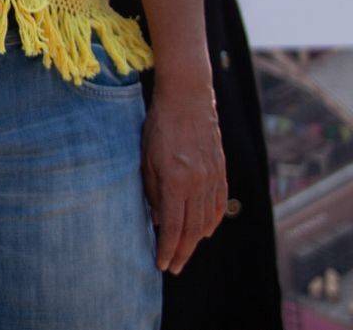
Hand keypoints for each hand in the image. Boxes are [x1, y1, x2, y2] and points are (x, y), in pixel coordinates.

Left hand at [142, 74, 227, 273]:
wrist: (187, 99)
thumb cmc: (159, 125)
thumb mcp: (146, 157)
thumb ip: (152, 190)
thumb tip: (160, 221)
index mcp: (176, 179)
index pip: (173, 225)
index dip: (168, 247)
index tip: (161, 264)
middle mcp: (198, 183)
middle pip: (193, 229)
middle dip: (182, 251)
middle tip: (173, 268)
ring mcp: (213, 178)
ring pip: (207, 220)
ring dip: (196, 240)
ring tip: (185, 253)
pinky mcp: (221, 171)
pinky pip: (219, 204)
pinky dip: (213, 221)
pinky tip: (205, 231)